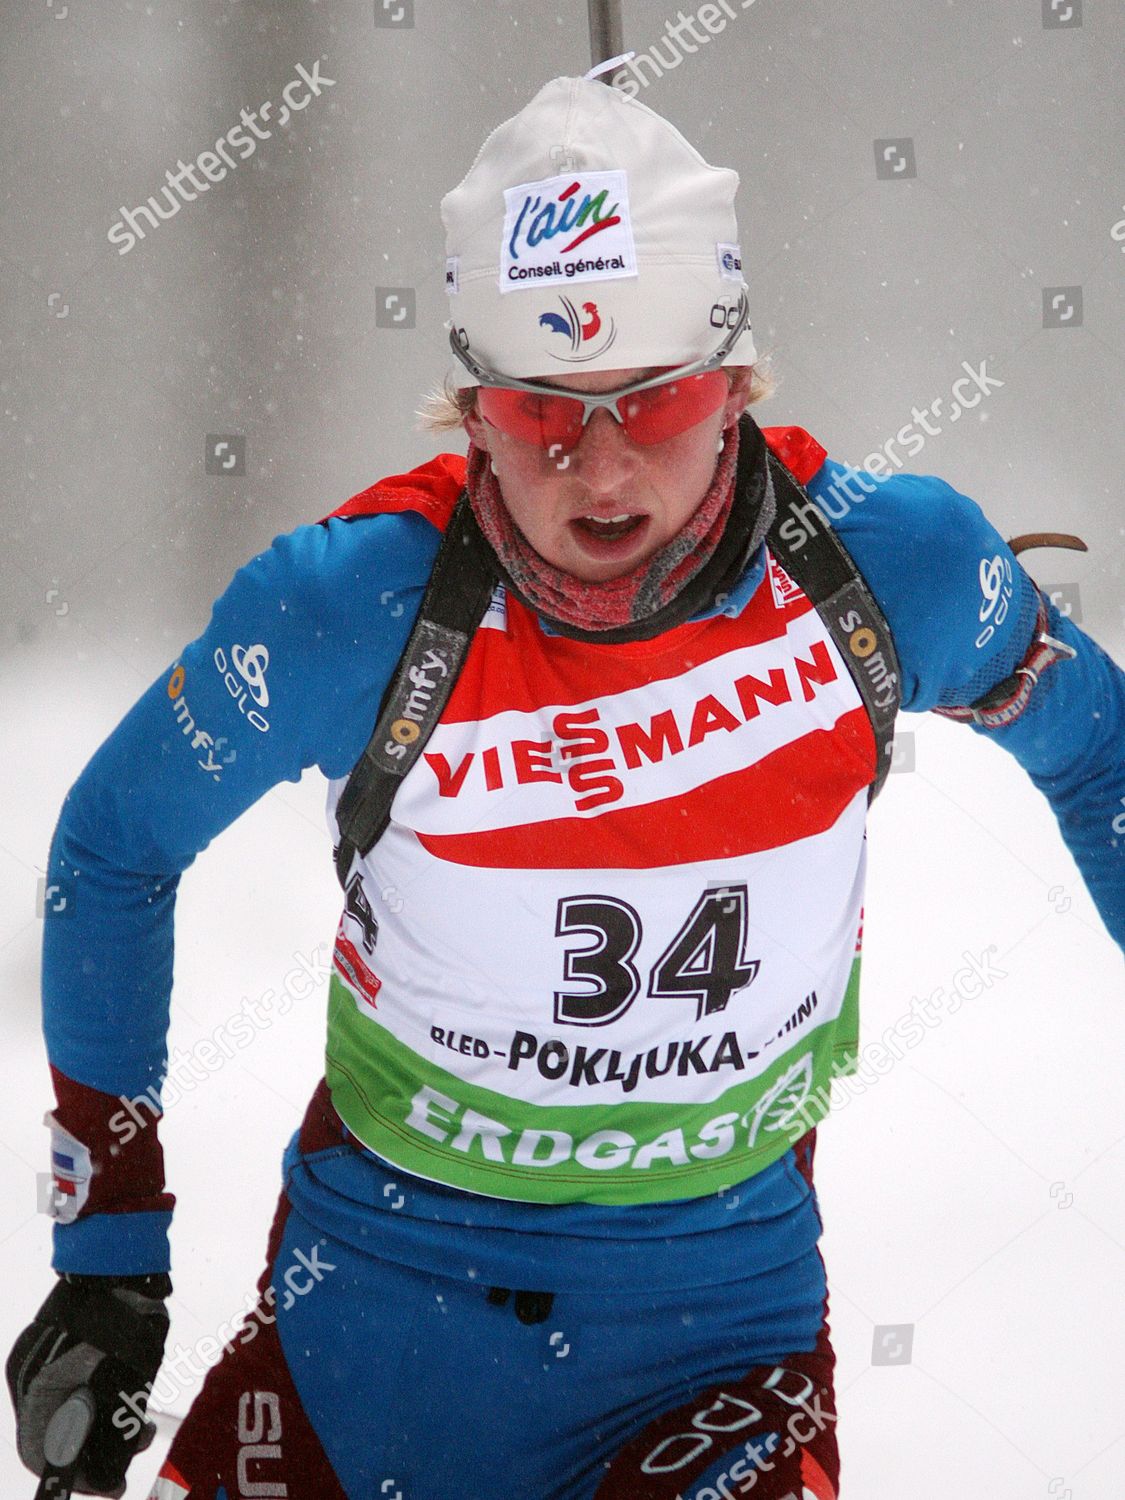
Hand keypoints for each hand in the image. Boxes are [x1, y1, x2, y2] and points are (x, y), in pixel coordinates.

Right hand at [7, 1272, 170, 1496]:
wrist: (120, 1257)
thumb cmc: (123, 1315)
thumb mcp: (125, 1373)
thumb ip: (112, 1420)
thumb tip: (109, 1470)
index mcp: (37, 1385)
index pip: (41, 1451)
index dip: (76, 1475)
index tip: (110, 1485)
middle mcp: (33, 1375)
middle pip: (58, 1433)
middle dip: (99, 1450)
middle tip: (138, 1445)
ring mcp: (46, 1359)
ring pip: (71, 1410)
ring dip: (105, 1425)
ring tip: (143, 1426)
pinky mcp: (62, 1348)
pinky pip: (76, 1388)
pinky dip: (100, 1400)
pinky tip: (133, 1399)